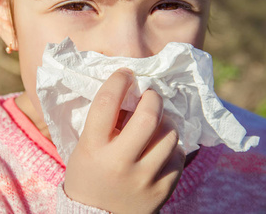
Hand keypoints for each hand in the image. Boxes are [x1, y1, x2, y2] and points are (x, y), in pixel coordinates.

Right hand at [64, 69, 185, 213]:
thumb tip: (131, 92)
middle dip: (152, 98)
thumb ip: (104, 122)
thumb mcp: (85, 147)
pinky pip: (179, 157)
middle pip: (148, 116)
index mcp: (93, 147)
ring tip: (158, 124)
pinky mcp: (162, 191)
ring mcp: (143, 179)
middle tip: (150, 95)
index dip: (119, 80)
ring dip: (165, 122)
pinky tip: (161, 150)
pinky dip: (172, 148)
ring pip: (170, 135)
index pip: (106, 102)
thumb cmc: (88, 175)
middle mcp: (119, 162)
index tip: (126, 74)